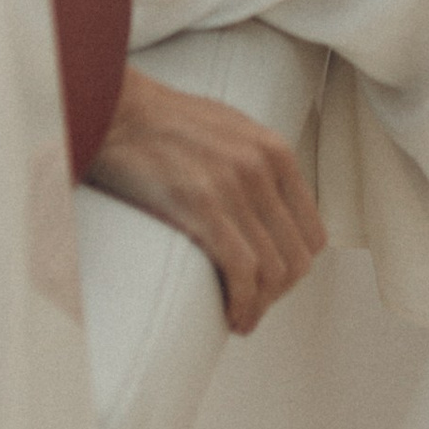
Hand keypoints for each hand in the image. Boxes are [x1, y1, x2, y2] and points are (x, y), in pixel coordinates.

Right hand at [86, 66, 327, 335]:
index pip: (311, 232)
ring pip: (273, 271)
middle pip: (296, 258)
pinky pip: (243, 271)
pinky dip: (243, 304)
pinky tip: (232, 316)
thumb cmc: (163, 121)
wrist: (116, 108)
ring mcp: (236, 187)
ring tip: (240, 319)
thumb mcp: (229, 129)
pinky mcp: (204, 206)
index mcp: (275, 150)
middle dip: (277, 293)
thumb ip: (256, 162)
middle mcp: (263, 168)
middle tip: (252, 307)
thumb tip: (268, 208)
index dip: (293, 268)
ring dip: (259, 307)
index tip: (271, 286)